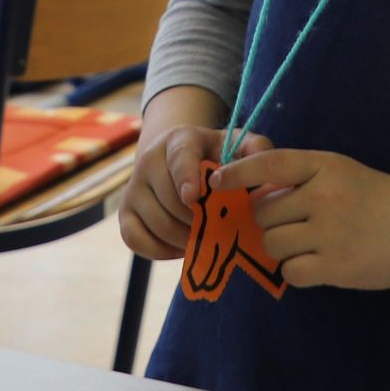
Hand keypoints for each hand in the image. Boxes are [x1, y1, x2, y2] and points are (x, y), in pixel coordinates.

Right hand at [117, 123, 267, 261]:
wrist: (180, 157)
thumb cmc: (215, 155)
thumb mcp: (237, 144)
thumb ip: (256, 149)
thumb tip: (264, 166)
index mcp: (180, 139)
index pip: (180, 157)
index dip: (186, 178)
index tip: (193, 198)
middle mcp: (149, 159)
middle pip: (170, 200)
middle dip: (198, 221)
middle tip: (220, 230)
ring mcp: (134, 186)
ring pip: (156, 222)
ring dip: (185, 238)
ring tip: (205, 237)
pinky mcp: (124, 211)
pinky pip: (135, 239)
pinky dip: (159, 251)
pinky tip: (181, 247)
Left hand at [209, 148, 389, 290]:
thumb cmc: (378, 198)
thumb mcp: (341, 173)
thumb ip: (301, 180)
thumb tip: (254, 196)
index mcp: (324, 166)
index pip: (269, 164)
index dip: (237, 173)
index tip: (216, 182)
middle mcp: (324, 196)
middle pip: (264, 212)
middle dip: (269, 221)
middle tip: (294, 224)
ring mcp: (329, 233)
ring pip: (273, 243)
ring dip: (281, 246)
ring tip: (308, 244)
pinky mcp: (336, 266)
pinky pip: (291, 270)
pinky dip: (298, 269)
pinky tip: (318, 262)